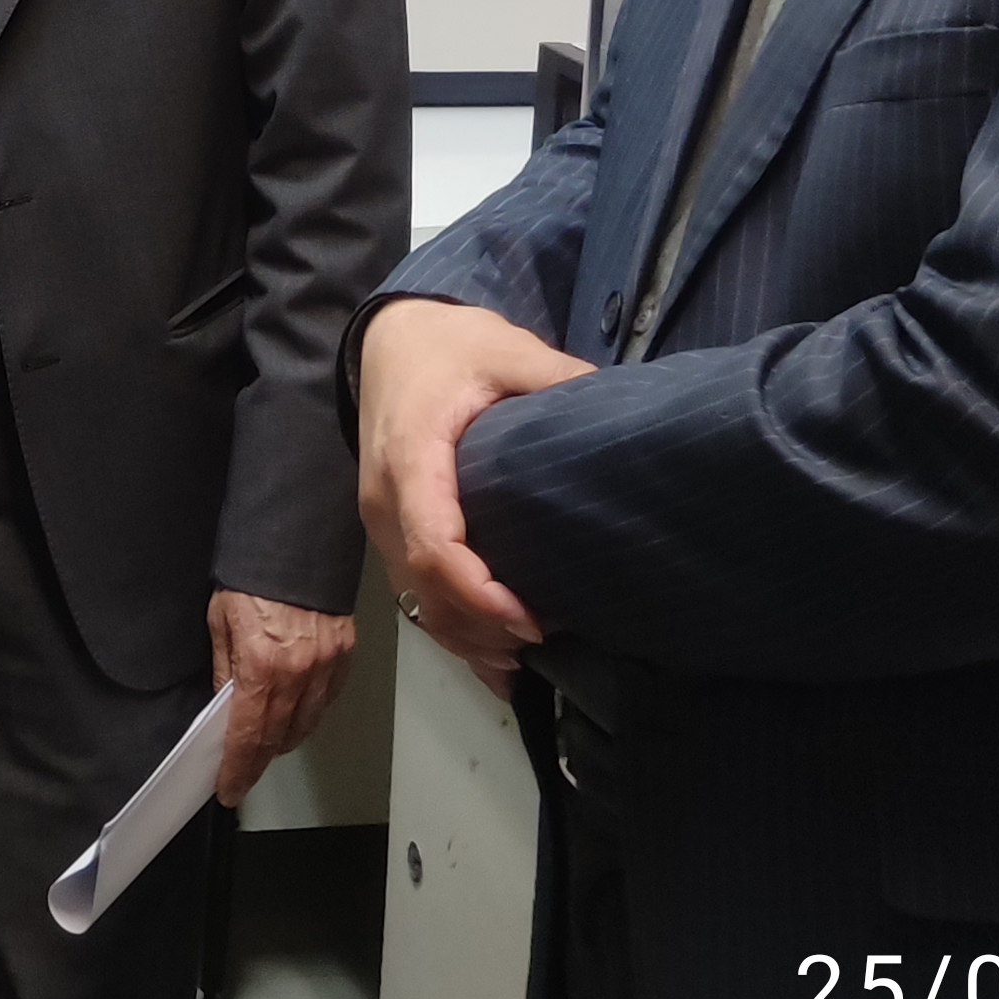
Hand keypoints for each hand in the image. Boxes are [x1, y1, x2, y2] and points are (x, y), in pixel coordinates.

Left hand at [209, 589, 355, 804]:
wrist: (295, 540)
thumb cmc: (251, 574)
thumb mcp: (220, 620)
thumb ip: (225, 669)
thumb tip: (225, 707)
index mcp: (261, 666)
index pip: (249, 736)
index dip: (238, 769)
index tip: (230, 790)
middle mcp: (298, 672)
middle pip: (279, 737)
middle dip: (260, 761)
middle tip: (244, 774)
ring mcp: (327, 665)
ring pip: (307, 724)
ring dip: (285, 740)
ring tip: (267, 747)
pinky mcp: (345, 653)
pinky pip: (327, 699)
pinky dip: (310, 714)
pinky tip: (296, 715)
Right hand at [356, 298, 587, 692]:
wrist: (389, 338)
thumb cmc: (447, 346)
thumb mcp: (502, 347)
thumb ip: (553, 376)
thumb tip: (616, 410)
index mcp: (411, 460)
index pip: (433, 546)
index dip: (480, 595)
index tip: (534, 618)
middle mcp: (385, 503)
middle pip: (426, 591)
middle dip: (486, 627)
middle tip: (553, 634)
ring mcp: (382, 523)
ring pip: (418, 603)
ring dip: (471, 636)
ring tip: (534, 650)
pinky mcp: (391, 532)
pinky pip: (415, 595)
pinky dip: (455, 632)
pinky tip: (499, 660)